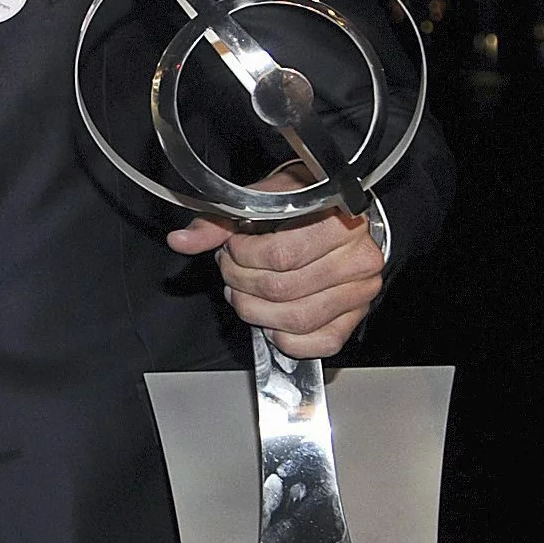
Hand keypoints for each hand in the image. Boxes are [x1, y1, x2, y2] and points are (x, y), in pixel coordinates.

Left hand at [165, 166, 382, 358]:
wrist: (339, 213)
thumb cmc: (306, 205)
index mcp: (340, 222)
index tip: (232, 249)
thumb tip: (183, 240)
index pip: (279, 255)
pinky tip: (272, 319)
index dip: (242, 258)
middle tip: (232, 272)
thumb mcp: (263, 201)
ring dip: (257, 312)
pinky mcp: (357, 316)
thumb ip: (220, 222)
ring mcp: (360, 291)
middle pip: (282, 290)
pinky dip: (287, 339)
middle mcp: (357, 258)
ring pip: (297, 319)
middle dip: (242, 284)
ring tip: (244, 294)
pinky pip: (321, 342)